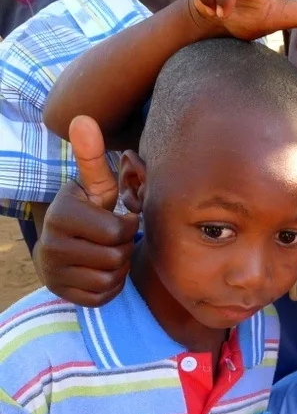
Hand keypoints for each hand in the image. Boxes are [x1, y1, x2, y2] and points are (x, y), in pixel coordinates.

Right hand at [33, 117, 138, 306]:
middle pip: (116, 256)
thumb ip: (92, 158)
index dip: (128, 226)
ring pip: (110, 278)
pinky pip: (103, 296)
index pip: (118, 231)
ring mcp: (54, 273)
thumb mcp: (92, 187)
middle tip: (114, 239)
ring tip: (108, 252)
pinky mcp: (63, 294)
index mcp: (61, 214)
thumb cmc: (87, 213)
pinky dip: (111, 286)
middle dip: (124, 248)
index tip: (119, 218)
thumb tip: (83, 118)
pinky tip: (101, 270)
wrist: (59, 249)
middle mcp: (52, 244)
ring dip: (118, 267)